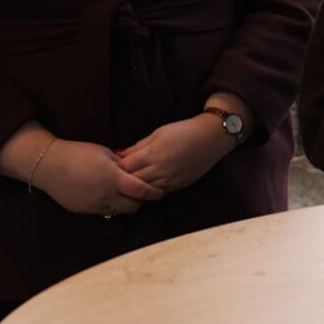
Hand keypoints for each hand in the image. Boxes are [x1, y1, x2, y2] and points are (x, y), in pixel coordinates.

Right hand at [35, 140, 165, 216]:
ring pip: (118, 212)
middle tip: (142, 192)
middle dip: (140, 201)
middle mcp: (106, 195)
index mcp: (113, 178)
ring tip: (124, 194)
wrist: (49, 165)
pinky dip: (110, 206)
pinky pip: (104, 212)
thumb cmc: (78, 153)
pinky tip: (107, 195)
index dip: (154, 193)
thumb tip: (135, 169)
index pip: (141, 191)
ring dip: (125, 205)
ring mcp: (94, 205)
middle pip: (133, 207)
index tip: (161, 192)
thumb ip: (122, 164)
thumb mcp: (105, 153)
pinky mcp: (84, 210)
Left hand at [116, 116, 234, 193]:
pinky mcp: (179, 185)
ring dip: (137, 187)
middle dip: (124, 179)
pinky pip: (159, 192)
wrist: (211, 137)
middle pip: (133, 180)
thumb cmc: (184, 131)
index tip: (113, 164)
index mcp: (153, 153)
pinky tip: (147, 186)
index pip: (126, 166)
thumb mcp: (159, 133)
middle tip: (118, 176)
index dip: (117, 166)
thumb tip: (121, 154)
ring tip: (131, 183)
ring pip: (145, 190)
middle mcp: (160, 168)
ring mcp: (170, 179)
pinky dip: (151, 190)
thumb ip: (139, 145)